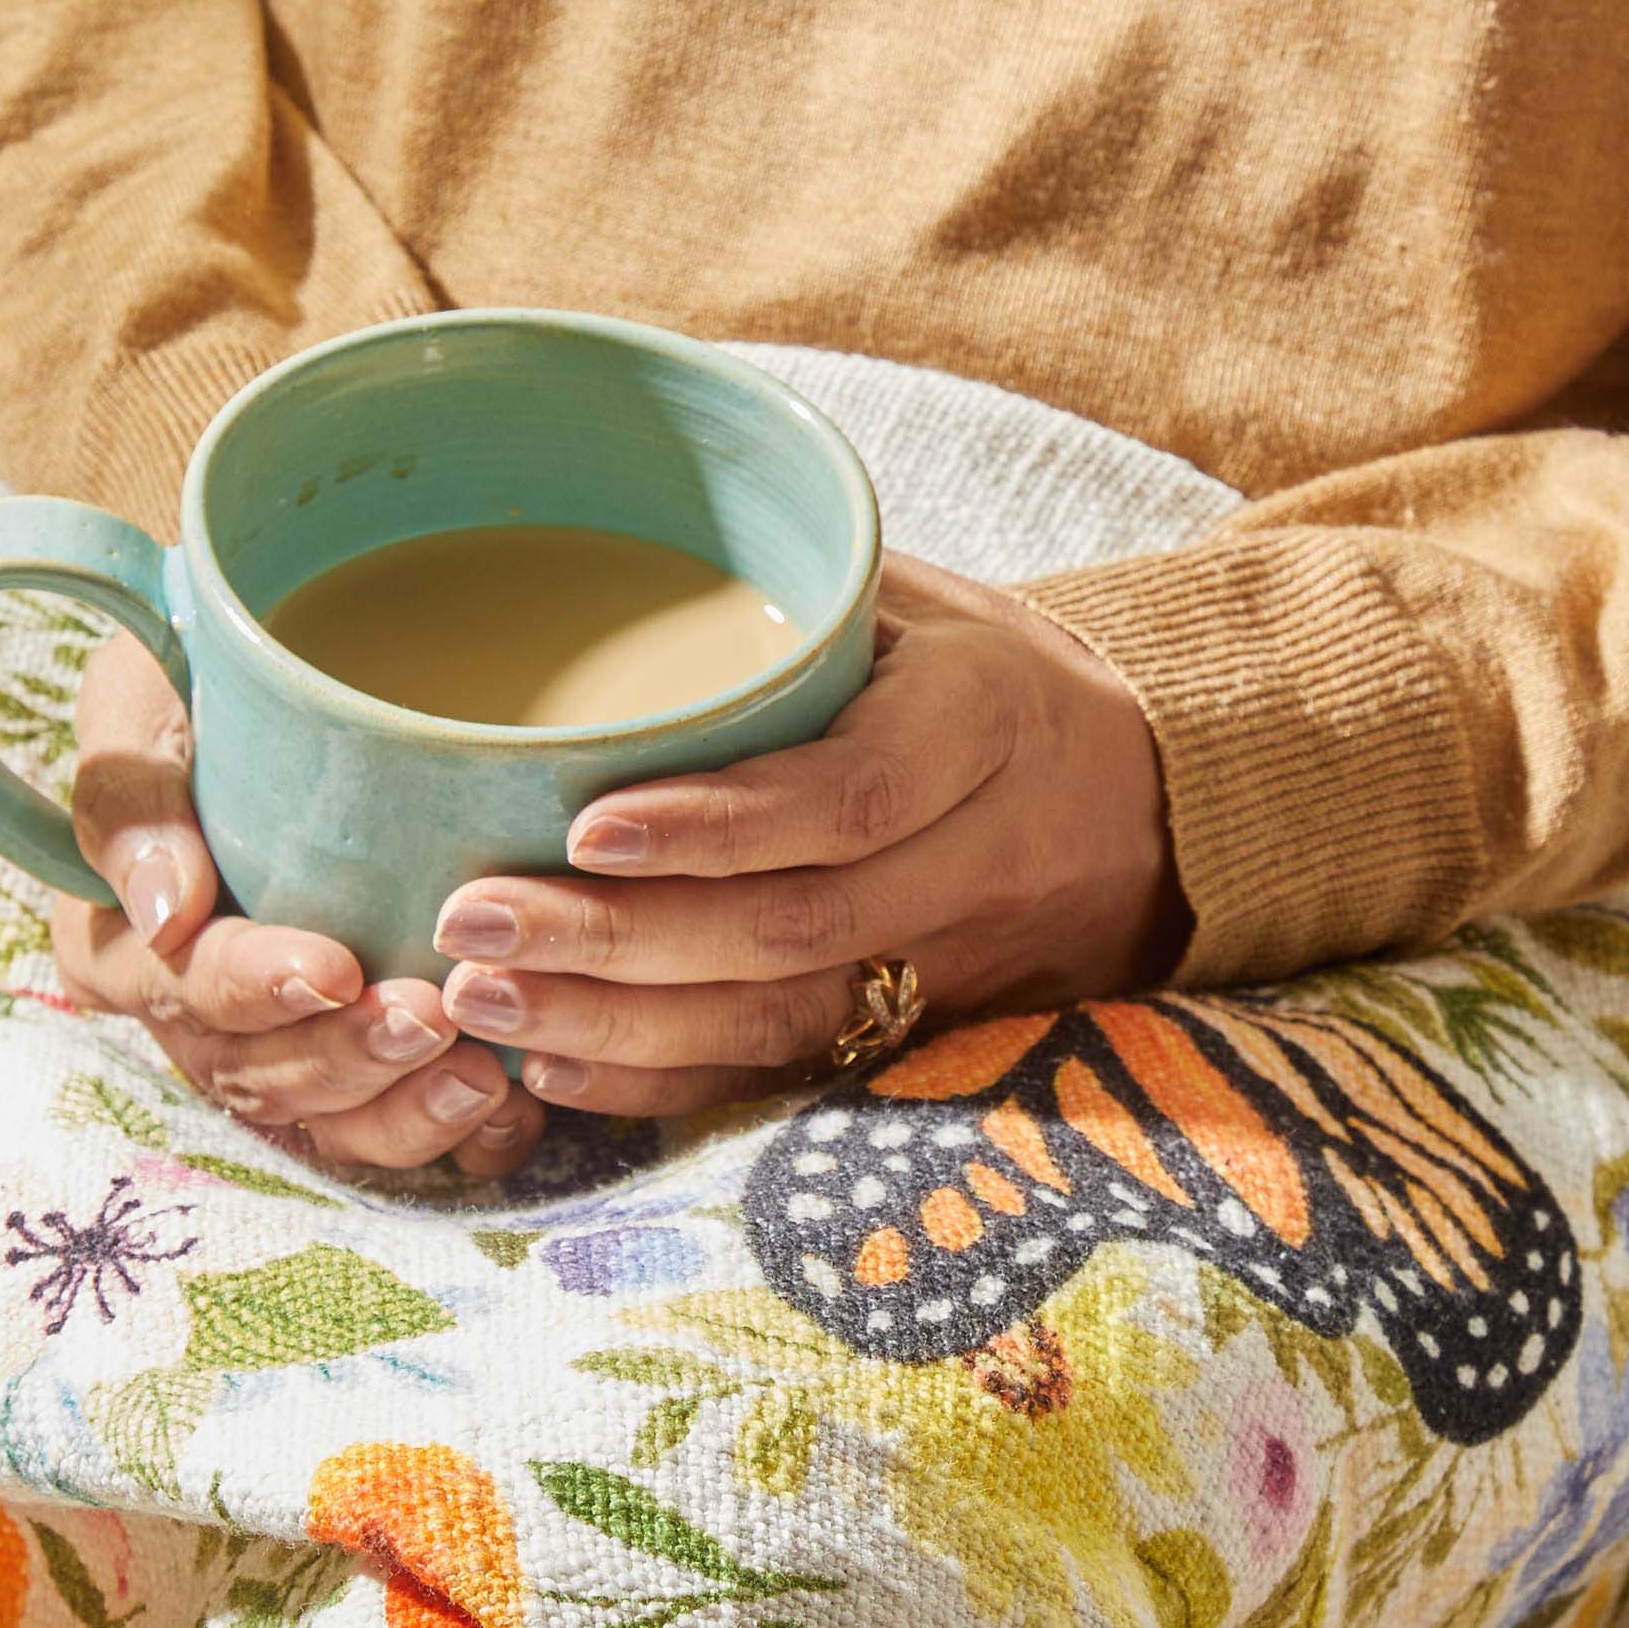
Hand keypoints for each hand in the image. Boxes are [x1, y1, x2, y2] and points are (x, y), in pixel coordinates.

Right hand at [52, 631, 544, 1178]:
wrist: (296, 684)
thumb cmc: (199, 680)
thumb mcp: (142, 695)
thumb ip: (131, 790)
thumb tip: (165, 911)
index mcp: (117, 941)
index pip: (177, 987)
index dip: (251, 989)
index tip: (333, 968)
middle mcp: (190, 1017)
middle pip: (254, 1073)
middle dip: (345, 1059)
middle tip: (431, 1018)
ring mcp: (274, 1053)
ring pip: (326, 1124)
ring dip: (402, 1112)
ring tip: (483, 1076)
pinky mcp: (355, 1071)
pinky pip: (398, 1131)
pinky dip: (457, 1135)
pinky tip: (509, 1109)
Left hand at [425, 553, 1186, 1115]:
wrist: (1155, 803)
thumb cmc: (991, 679)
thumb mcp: (928, 603)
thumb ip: (797, 599)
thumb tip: (599, 542)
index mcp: (987, 725)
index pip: (855, 797)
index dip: (721, 826)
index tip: (589, 823)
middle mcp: (982, 862)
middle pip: (796, 930)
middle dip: (620, 941)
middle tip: (473, 923)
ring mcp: (958, 968)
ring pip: (783, 1024)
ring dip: (619, 1026)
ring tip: (484, 1003)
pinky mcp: (923, 1036)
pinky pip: (786, 1079)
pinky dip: (665, 1084)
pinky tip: (555, 1071)